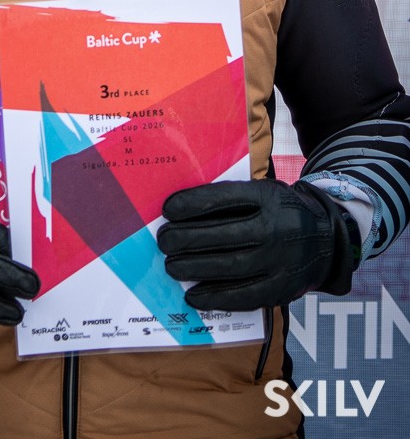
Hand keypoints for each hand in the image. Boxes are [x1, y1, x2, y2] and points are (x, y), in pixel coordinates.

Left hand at [156, 179, 359, 309]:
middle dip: (186, 239)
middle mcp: (276, 228)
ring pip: (229, 267)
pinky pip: (243, 297)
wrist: (327, 240)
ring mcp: (281, 261)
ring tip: (171, 266)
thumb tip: (182, 211)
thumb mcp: (264, 194)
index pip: (223, 199)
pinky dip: (214, 297)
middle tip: (164, 241)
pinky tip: (193, 295)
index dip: (191, 204)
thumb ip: (231, 200)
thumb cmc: (280, 213)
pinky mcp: (282, 289)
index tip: (167, 209)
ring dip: (194, 268)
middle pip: (222, 235)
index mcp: (268, 198)